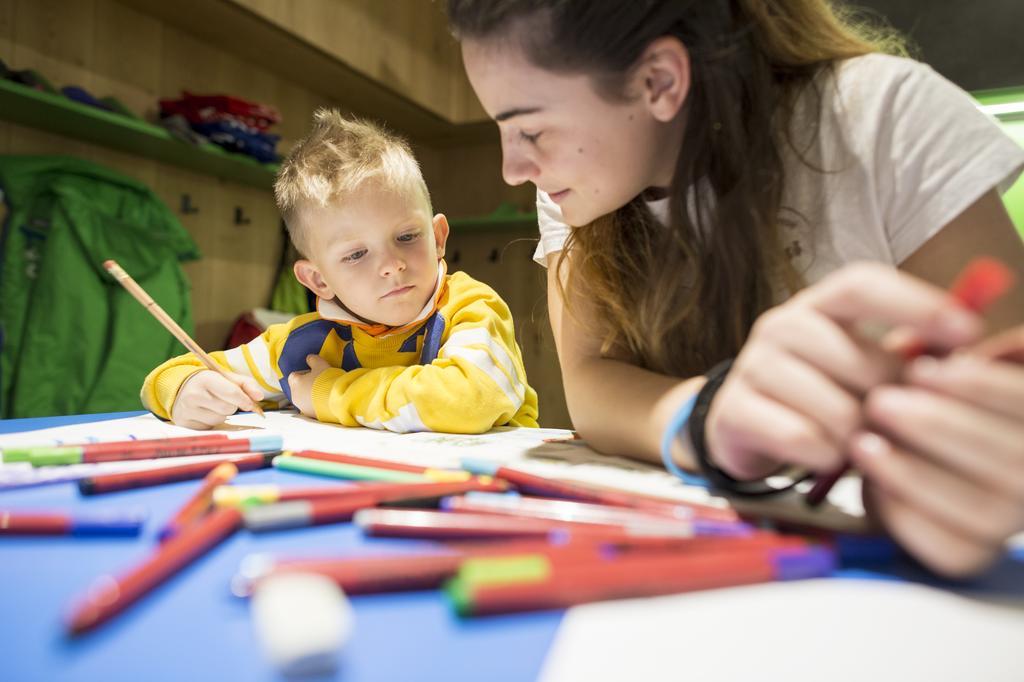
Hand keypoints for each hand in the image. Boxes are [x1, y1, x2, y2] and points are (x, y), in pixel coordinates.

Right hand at [170, 369, 262, 428]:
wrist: (181, 388)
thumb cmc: (209, 383)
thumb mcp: (227, 377)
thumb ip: (246, 384)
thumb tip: (259, 397)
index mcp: (206, 379)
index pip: (231, 392)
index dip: (244, 400)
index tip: (250, 404)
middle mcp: (194, 394)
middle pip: (227, 408)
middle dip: (232, 406)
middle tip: (224, 399)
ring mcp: (187, 410)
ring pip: (220, 419)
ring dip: (222, 415)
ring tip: (213, 405)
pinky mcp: (185, 423)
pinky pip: (210, 427)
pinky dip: (212, 422)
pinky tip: (205, 413)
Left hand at [287, 354, 331, 417]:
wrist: (336, 400)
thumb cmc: (327, 381)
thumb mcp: (321, 364)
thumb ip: (313, 359)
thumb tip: (309, 358)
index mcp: (295, 383)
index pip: (294, 375)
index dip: (304, 373)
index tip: (314, 373)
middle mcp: (295, 396)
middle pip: (298, 388)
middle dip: (307, 385)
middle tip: (320, 382)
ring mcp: (302, 407)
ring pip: (304, 398)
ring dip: (311, 395)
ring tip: (325, 392)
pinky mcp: (310, 415)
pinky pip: (311, 407)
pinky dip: (316, 404)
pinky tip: (326, 400)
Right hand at [705, 263, 982, 479]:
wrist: (744, 424)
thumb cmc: (820, 392)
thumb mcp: (862, 365)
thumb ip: (908, 353)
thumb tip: (965, 353)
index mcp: (819, 305)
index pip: (863, 285)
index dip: (916, 303)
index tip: (967, 331)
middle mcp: (781, 325)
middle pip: (862, 362)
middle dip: (890, 403)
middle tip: (891, 422)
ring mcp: (751, 366)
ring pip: (836, 410)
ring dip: (857, 438)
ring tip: (855, 443)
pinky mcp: (732, 410)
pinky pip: (801, 439)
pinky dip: (824, 457)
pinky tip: (824, 456)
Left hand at [850, 326, 1023, 577]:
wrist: (889, 450)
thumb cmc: (920, 397)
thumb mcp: (938, 367)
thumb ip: (948, 352)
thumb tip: (937, 329)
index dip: (984, 388)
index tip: (923, 367)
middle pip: (1016, 464)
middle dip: (941, 428)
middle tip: (880, 403)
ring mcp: (1008, 521)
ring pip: (982, 509)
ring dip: (915, 473)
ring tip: (862, 442)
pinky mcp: (969, 553)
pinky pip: (948, 546)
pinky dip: (906, 513)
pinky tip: (870, 483)